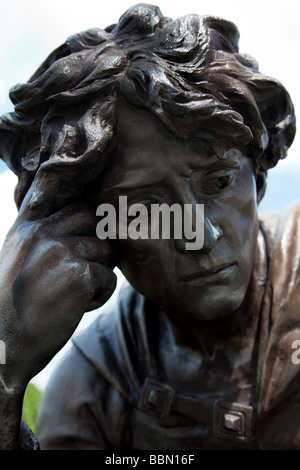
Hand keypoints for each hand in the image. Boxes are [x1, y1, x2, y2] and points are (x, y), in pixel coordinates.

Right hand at [0, 179, 116, 390]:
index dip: (83, 206)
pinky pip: (109, 278)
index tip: (90, 220)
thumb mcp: (17, 260)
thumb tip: (81, 222)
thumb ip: (40, 238)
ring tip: (75, 294)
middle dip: (97, 240)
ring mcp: (60, 251)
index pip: (60, 195)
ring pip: (105, 250)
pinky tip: (77, 308)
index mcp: (27, 228)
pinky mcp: (78, 275)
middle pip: (91, 216)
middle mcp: (42, 233)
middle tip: (88, 265)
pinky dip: (100, 296)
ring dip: (99, 273)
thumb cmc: (13, 306)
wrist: (5, 346)